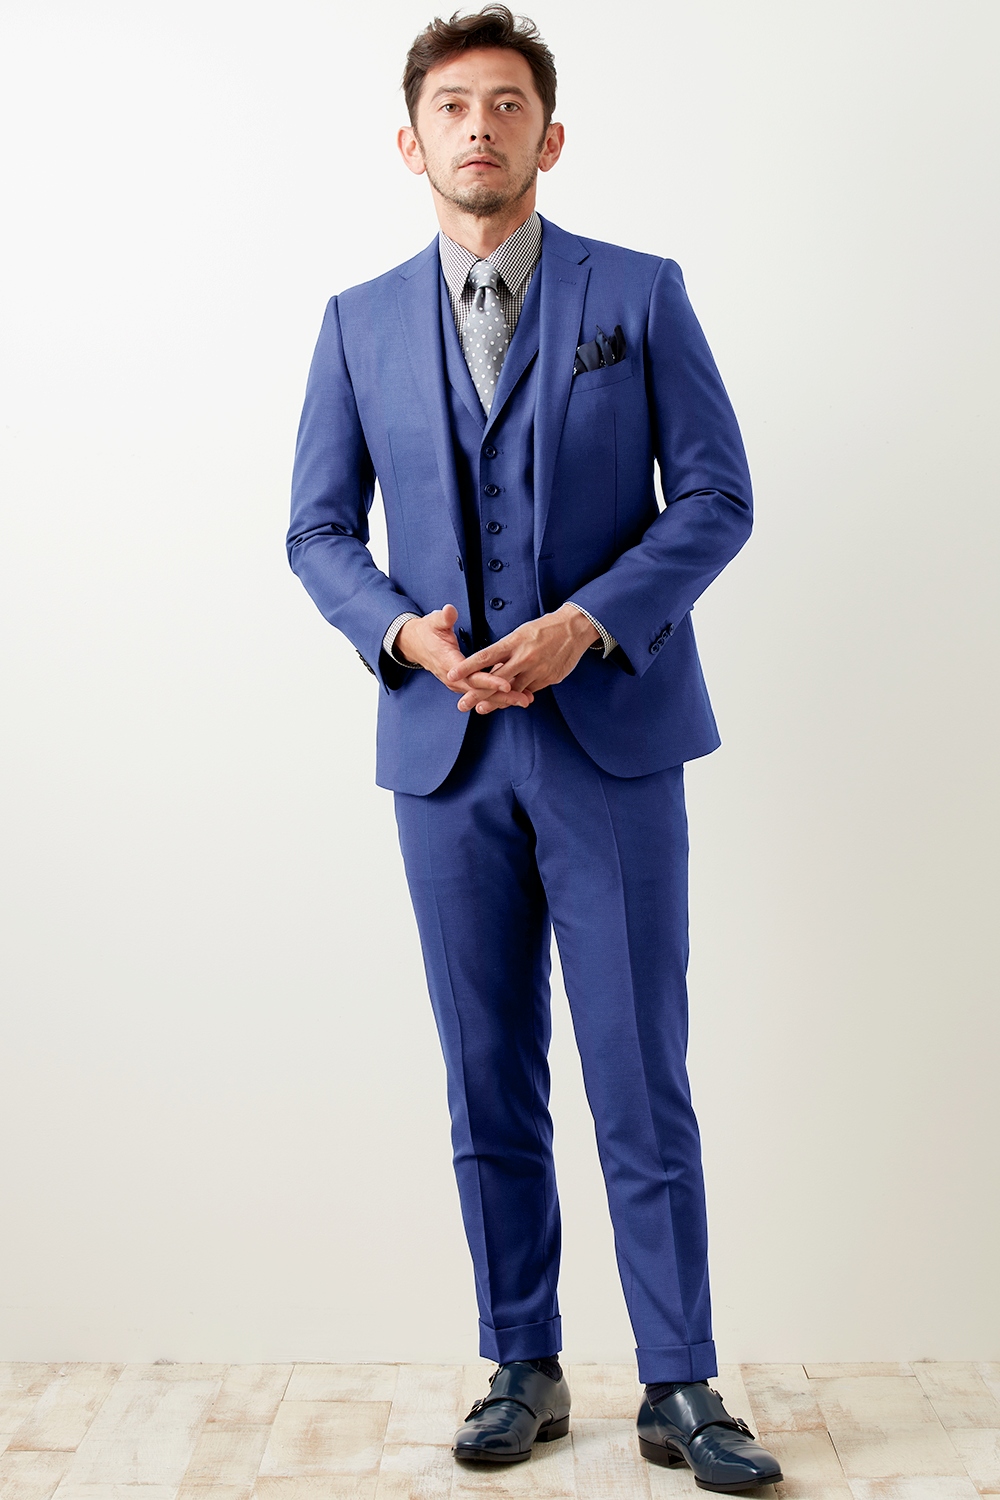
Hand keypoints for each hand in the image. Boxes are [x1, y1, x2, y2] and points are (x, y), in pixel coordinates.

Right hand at [395, 605, 534, 711]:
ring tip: (526, 700)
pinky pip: (482, 692)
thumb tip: (449, 612)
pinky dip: (498, 696)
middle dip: (502, 696)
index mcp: (448, 663)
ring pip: (483, 694)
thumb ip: (443, 618)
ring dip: (504, 699)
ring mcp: (458, 683)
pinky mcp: (464, 683)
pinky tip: (516, 694)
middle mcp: (454, 678)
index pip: (471, 676)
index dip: (489, 681)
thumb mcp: (433, 621)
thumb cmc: (427, 631)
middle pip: (481, 690)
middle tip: (524, 698)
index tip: (506, 684)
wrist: (415, 644)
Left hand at [446, 604, 598, 712]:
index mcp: (514, 641)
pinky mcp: (549, 678)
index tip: (452, 674)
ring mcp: (537, 670)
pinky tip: (508, 702)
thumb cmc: (544, 629)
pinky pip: (529, 691)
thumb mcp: (521, 633)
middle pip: (496, 680)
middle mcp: (524, 657)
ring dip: (496, 701)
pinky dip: (518, 696)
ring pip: (512, 691)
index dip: (467, 667)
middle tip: (462, 704)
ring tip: (481, 709)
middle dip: (477, 694)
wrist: (574, 628)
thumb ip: (507, 652)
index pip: (485, 656)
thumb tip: (491, 668)